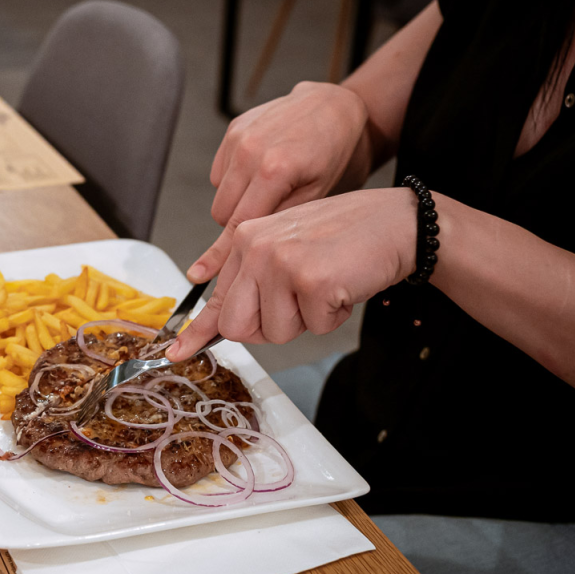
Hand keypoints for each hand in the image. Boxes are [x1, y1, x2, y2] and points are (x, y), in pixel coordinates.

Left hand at [169, 188, 416, 358]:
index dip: (197, 330)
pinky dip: (332, 316)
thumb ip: (256, 278)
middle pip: (238, 325)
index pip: (216, 295)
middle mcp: (256, 247)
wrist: (397, 222)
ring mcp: (281, 263)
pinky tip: (342, 286)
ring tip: (325, 285)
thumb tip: (225, 323)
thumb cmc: (346, 236)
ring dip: (306, 320)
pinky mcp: (310, 281)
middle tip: (297, 305)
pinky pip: (313, 327)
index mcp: (247, 238)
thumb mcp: (289, 246)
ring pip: (276, 332)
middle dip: (268, 327)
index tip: (177, 352)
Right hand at [188, 82, 369, 282]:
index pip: (237, 225)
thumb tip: (247, 254)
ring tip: (269, 189)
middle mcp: (249, 149)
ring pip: (219, 193)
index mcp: (273, 170)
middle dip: (239, 223)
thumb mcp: (316, 196)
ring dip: (237, 200)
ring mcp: (238, 136)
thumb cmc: (334, 152)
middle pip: (221, 212)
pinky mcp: (233, 128)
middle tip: (269, 218)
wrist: (335, 106)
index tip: (199, 274)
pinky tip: (261, 170)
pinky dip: (235, 178)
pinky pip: (220, 171)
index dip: (221, 254)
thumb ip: (277, 225)